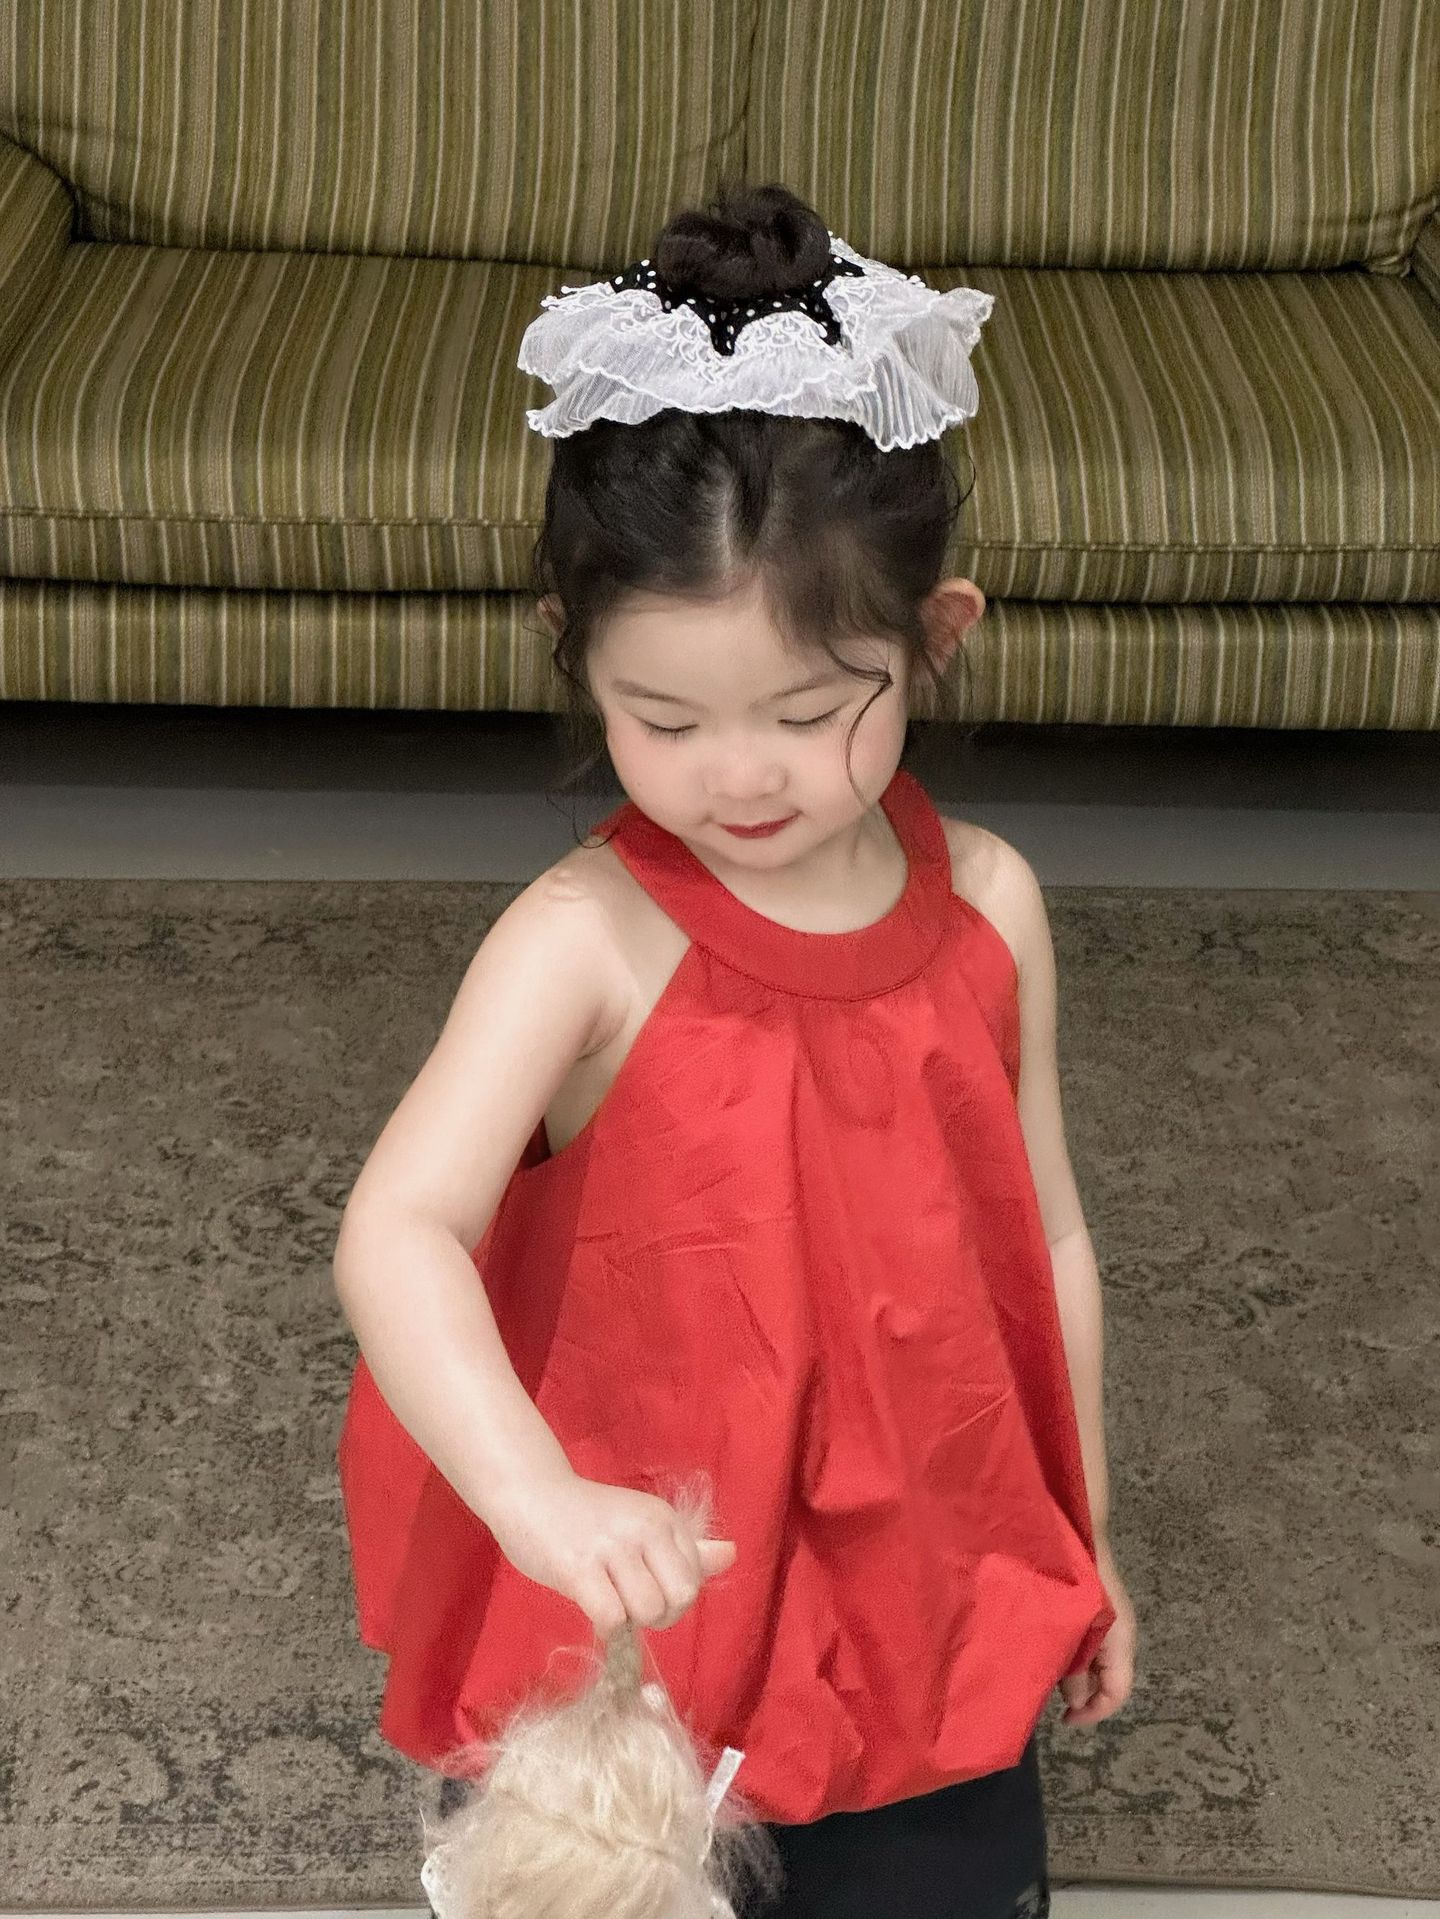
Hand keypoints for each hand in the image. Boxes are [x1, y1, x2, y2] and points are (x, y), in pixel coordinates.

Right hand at [483, 1466, 737, 1639]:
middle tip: (630, 1604)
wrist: (530, 1494)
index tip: (645, 1588)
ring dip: (628, 1620)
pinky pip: (611, 1616)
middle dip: (660, 1615)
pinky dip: (604, 1624)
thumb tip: (731, 1555)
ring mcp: (612, 1546)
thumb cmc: (588, 1517)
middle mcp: (645, 1528)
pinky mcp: (578, 1566)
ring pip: (648, 1610)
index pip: (695, 1580)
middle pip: (682, 1598)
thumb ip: (685, 1548)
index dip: (673, 1599)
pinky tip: (590, 1604)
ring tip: (607, 1599)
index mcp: (665, 1519)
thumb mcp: (643, 1525)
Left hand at [1057, 1540, 1136, 1725]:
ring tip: (1040, 1667)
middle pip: (1105, 1680)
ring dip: (1070, 1671)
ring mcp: (1108, 1621)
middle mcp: (1120, 1635)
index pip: (1116, 1694)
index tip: (1063, 1719)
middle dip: (1077, 1692)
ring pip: (1093, 1662)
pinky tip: (1045, 1645)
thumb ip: (1075, 1666)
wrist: (1077, 1527)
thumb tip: (1073, 1700)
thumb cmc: (1080, 1576)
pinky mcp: (1094, 1609)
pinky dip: (1068, 1651)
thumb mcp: (1076, 1628)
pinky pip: (1085, 1642)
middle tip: (1044, 1688)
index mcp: (1122, 1641)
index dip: (1093, 1714)